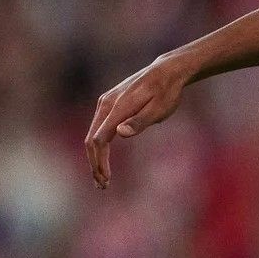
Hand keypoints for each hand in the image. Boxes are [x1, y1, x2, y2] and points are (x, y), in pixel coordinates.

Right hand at [84, 55, 193, 188]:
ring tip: (102, 177)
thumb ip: (140, 122)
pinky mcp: (109, 103)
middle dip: (94, 164)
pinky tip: (104, 157)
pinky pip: (98, 127)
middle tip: (102, 185)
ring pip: (93, 134)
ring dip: (95, 156)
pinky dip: (98, 145)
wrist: (166, 71)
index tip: (106, 180)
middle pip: (91, 139)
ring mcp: (105, 103)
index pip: (100, 140)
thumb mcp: (159, 109)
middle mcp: (106, 104)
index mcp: (117, 108)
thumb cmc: (166, 92)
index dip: (100, 162)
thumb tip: (120, 134)